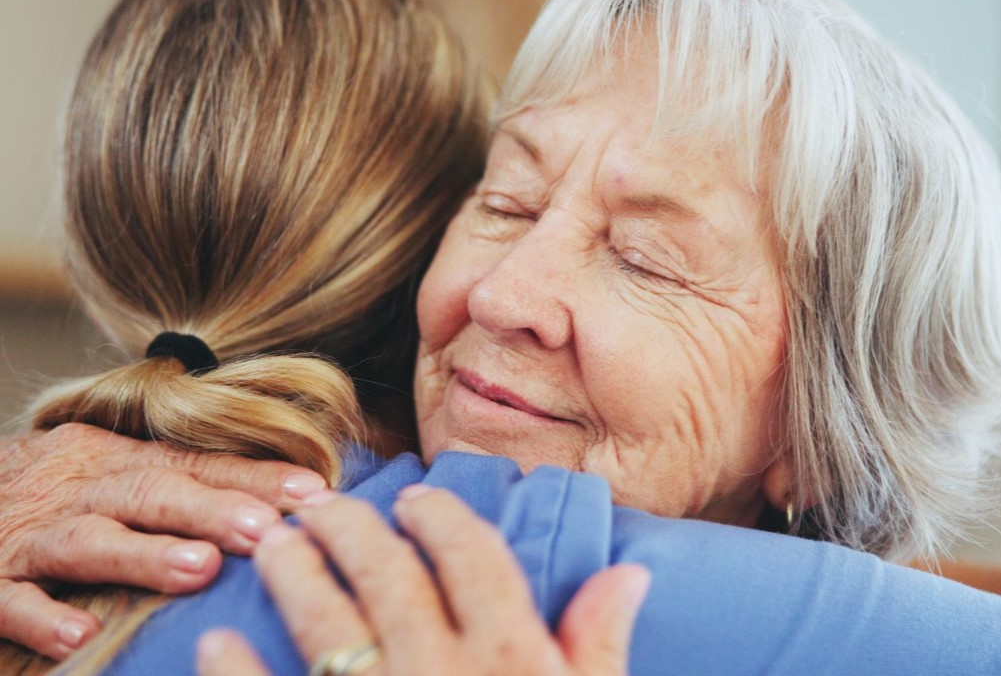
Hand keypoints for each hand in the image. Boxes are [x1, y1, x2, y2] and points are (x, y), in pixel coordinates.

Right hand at [0, 422, 326, 659]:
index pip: (194, 464)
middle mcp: (78, 488)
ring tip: (200, 571)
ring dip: (144, 554)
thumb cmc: (47, 494)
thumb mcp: (105, 472)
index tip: (314, 494)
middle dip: (211, 509)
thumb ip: (172, 485)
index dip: (254, 476)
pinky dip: (40, 616)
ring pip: (88, 540)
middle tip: (266, 531)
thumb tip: (264, 506)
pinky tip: (79, 638)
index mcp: (114, 461)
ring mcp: (29, 533)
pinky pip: (8, 597)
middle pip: (149, 492)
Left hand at [196, 486, 649, 675]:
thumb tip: (627, 572)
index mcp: (510, 657)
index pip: (473, 558)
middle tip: (323, 504)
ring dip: (295, 573)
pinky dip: (237, 674)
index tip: (418, 498)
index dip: (443, 517)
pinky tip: (216, 643)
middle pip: (388, 573)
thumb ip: (600, 645)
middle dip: (353, 527)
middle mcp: (441, 670)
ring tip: (275, 543)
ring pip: (326, 620)